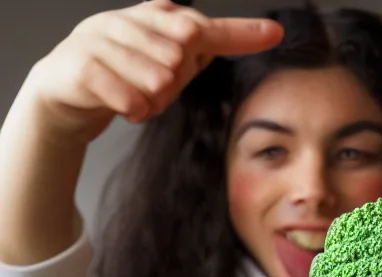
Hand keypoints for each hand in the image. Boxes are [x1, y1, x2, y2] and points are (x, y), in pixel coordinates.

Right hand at [25, 0, 282, 140]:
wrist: (66, 93)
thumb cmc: (120, 78)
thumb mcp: (159, 69)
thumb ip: (187, 59)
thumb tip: (206, 46)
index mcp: (152, 18)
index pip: (204, 27)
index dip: (241, 32)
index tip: (274, 33)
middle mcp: (130, 19)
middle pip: (183, 62)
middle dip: (170, 88)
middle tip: (147, 88)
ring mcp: (104, 36)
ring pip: (157, 82)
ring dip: (150, 102)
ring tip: (132, 95)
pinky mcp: (85, 64)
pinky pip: (130, 99)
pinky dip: (132, 112)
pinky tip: (122, 107)